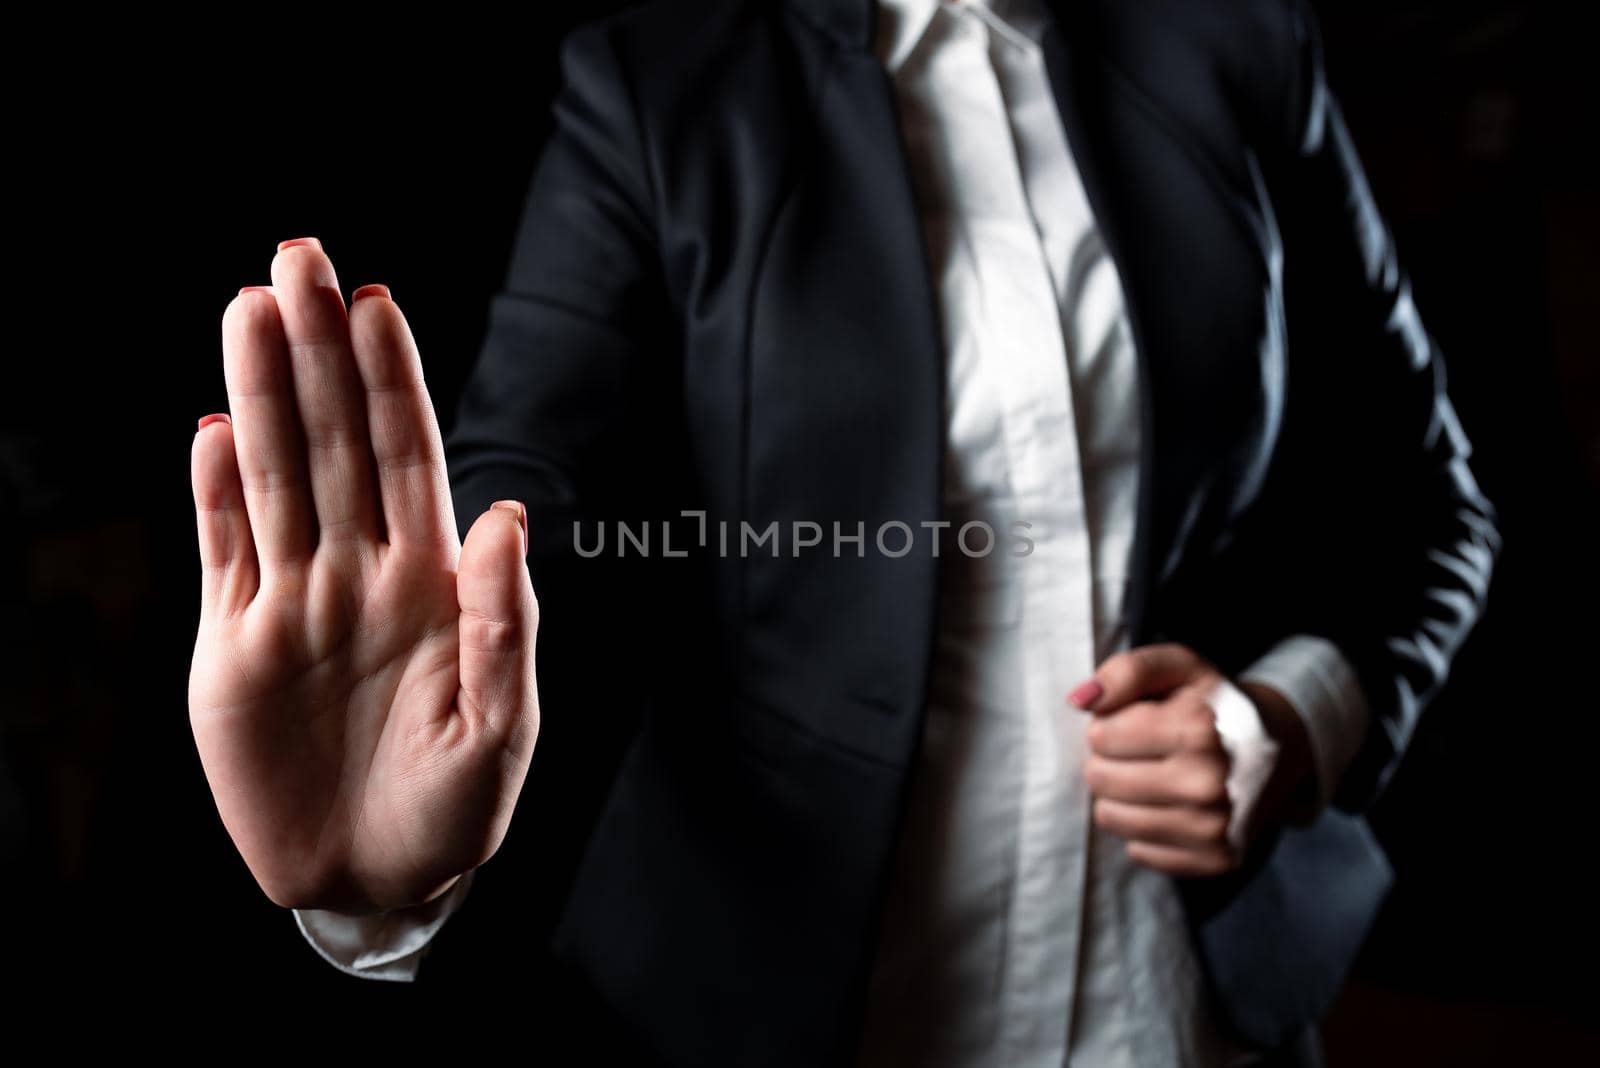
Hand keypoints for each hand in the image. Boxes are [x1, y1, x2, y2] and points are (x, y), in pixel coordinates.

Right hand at [188, 238, 539, 912]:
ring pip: (273, 478)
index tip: (377, 303)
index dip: (393, 381)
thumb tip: (508, 514)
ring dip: (261, 394)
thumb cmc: (459, 805)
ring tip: (249, 307)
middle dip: (319, 352)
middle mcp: (362, 573)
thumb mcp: (504, 723)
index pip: (410, 458)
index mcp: (434, 582)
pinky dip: (213, 493)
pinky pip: (224, 554)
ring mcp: (296, 604)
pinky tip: (213, 425)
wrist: (380, 880)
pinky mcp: (235, 650)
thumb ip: (507, 622)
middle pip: (335, 442)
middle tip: (299, 257)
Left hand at [1068, 643, 1313, 876]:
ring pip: (1110, 817)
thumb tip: (1079, 701)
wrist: (1279, 750)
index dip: (1108, 725)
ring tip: (1153, 776)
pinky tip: (1171, 806)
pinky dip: (1144, 827)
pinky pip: (1136, 849)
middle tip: (1143, 751)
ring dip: (1120, 795)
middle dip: (1109, 760)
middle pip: (1099, 778)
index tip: (1136, 721)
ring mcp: (1214, 829)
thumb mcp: (1178, 668)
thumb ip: (1127, 671)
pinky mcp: (1213, 860)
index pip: (1099, 735)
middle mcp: (1209, 784)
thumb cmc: (1212, 704)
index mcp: (1200, 729)